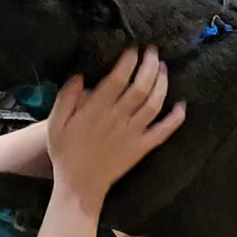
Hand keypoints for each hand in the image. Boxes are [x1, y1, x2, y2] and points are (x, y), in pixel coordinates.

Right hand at [47, 48, 185, 212]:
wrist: (80, 187)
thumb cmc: (65, 154)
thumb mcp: (55, 124)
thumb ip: (66, 98)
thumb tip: (80, 75)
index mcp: (96, 110)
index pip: (118, 78)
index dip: (128, 61)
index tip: (133, 49)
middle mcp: (118, 118)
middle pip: (140, 87)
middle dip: (149, 65)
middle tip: (153, 51)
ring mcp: (133, 133)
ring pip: (154, 104)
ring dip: (162, 84)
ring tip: (163, 68)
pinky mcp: (142, 148)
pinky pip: (163, 131)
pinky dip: (175, 118)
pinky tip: (182, 106)